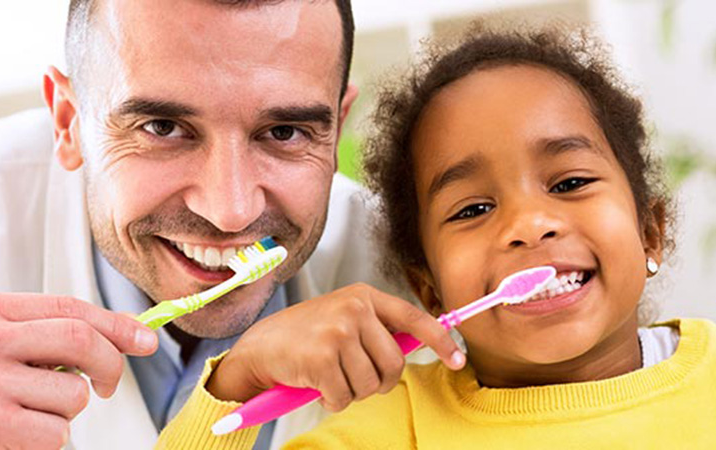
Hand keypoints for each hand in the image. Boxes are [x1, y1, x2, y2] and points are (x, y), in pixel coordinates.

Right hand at [0, 292, 157, 448]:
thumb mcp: (7, 348)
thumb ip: (58, 334)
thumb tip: (134, 332)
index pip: (68, 307)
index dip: (116, 325)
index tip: (145, 340)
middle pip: (80, 339)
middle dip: (111, 363)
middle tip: (109, 384)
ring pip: (74, 393)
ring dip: (68, 412)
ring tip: (32, 412)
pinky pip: (57, 431)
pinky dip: (51, 439)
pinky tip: (19, 434)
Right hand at [206, 283, 464, 411]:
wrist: (258, 347)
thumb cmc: (304, 336)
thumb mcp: (343, 317)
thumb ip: (376, 327)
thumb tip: (420, 344)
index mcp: (363, 295)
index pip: (413, 318)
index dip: (440, 341)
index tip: (458, 360)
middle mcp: (353, 308)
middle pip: (394, 363)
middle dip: (379, 381)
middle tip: (355, 378)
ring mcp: (338, 331)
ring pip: (371, 384)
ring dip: (351, 392)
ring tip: (329, 377)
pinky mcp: (321, 358)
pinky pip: (345, 397)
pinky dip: (332, 401)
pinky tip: (316, 385)